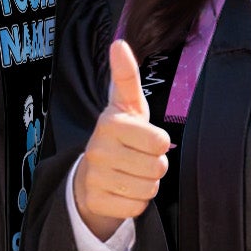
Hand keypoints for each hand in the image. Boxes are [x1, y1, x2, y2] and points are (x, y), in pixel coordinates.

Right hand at [73, 39, 171, 239]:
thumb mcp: (126, 105)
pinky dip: (136, 202)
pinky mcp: (96, 201)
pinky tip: (123, 190)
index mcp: (110, 123)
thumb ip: (126, 76)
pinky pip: (136, 207)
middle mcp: (98, 150)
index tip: (145, 138)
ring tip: (131, 173)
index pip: (160, 142)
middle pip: (157, 168)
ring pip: (148, 189)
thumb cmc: (119, 135)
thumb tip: (119, 43)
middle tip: (138, 158)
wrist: (90, 175)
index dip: (159, 143)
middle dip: (155, 165)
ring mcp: (95, 177)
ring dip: (146, 184)